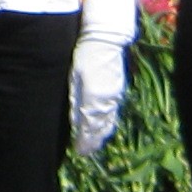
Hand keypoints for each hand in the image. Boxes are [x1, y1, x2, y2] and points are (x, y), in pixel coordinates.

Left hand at [70, 31, 127, 156]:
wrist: (105, 40)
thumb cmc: (84, 56)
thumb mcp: (74, 78)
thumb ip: (75, 102)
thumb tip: (77, 123)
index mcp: (94, 99)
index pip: (90, 128)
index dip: (85, 142)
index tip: (80, 152)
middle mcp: (107, 101)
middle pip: (101, 127)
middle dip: (94, 141)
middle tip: (86, 151)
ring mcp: (114, 96)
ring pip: (108, 121)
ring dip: (101, 133)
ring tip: (94, 143)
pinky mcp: (118, 90)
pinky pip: (113, 112)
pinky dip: (108, 122)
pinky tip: (104, 125)